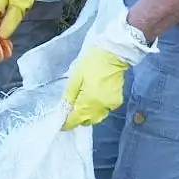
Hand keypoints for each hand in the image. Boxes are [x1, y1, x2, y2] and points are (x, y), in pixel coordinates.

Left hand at [61, 14, 153, 129]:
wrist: (113, 55)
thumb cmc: (91, 64)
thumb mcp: (75, 78)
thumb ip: (69, 96)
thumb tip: (64, 110)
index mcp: (90, 101)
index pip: (76, 120)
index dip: (67, 123)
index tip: (60, 123)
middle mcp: (102, 106)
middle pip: (86, 121)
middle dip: (77, 118)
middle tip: (69, 109)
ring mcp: (111, 105)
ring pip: (96, 117)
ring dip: (86, 114)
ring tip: (80, 103)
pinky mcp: (117, 101)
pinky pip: (104, 111)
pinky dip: (96, 108)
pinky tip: (92, 98)